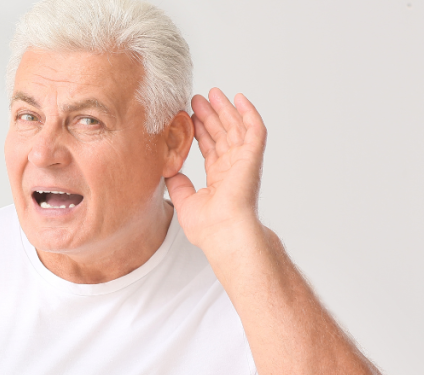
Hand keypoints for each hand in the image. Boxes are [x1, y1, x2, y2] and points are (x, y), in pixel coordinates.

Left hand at [165, 88, 266, 250]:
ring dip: (225, 110)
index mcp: (219, 179)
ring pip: (236, 128)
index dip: (200, 131)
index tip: (188, 116)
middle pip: (222, 135)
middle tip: (198, 98)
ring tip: (212, 93)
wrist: (224, 233)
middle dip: (211, 116)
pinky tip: (239, 99)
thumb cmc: (207, 227)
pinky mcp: (252, 157)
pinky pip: (255, 130)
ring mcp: (244, 162)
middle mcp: (233, 169)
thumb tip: (168, 171)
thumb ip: (177, 184)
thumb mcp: (184, 201)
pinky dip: (249, 113)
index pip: (210, 149)